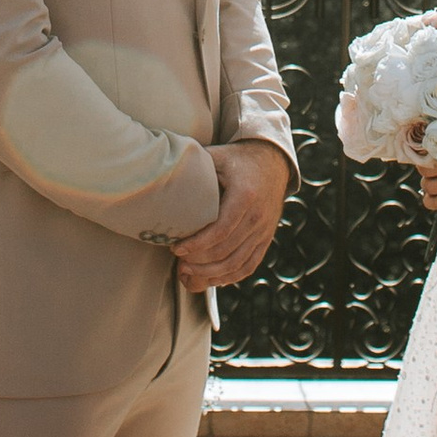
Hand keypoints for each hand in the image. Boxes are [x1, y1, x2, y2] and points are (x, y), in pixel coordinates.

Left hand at [177, 140, 287, 290]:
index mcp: (245, 196)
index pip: (220, 230)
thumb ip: (195, 164)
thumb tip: (163, 170)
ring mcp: (264, 230)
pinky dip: (230, 277)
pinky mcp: (266, 239)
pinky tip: (213, 279)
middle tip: (179, 262)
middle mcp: (258, 216)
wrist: (273, 163)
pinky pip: (250, 265)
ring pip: (237, 263)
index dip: (196, 244)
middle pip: (226, 250)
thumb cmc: (238, 160)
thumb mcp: (218, 156)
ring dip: (211, 274)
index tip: (176, 248)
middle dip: (199, 261)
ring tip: (189, 272)